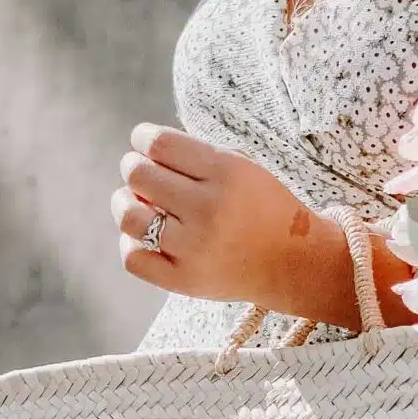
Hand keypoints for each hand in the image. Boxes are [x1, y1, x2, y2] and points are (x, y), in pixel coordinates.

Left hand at [114, 125, 355, 316]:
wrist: (293, 263)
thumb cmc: (262, 208)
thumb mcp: (241, 168)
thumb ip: (194, 157)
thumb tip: (138, 155)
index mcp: (225, 174)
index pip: (159, 144)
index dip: (141, 138)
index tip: (141, 141)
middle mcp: (207, 210)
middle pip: (139, 176)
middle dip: (133, 167)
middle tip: (141, 172)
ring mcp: (193, 249)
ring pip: (129, 217)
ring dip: (124, 202)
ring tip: (135, 202)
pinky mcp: (183, 280)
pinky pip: (133, 258)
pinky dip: (130, 243)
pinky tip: (142, 236)